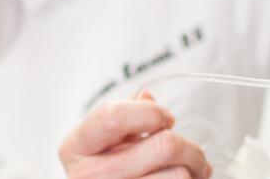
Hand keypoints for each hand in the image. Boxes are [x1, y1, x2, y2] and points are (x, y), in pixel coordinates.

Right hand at [59, 92, 212, 178]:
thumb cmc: (94, 172)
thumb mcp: (96, 142)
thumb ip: (121, 117)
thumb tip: (148, 98)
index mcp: (76, 148)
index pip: (115, 117)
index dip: (151, 112)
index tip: (166, 118)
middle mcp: (90, 175)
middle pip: (163, 146)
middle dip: (187, 145)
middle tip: (191, 151)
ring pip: (179, 174)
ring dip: (193, 170)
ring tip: (190, 171)